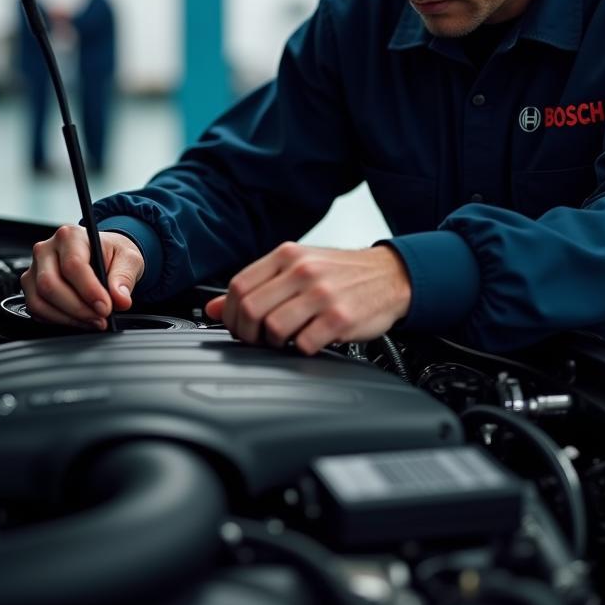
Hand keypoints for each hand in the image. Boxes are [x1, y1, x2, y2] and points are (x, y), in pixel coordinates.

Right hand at [20, 225, 143, 329]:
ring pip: (39, 301)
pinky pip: (37, 311)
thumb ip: (124, 277)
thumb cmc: (113, 253)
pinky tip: (80, 319)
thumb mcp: (129, 258)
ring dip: (68, 318)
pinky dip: (59, 321)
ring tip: (93, 321)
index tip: (106, 307)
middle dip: (78, 309)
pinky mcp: (31, 288)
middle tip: (101, 318)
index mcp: (70, 236)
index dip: (89, 290)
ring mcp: (34, 269)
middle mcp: (46, 250)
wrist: (103, 255)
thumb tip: (120, 299)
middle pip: (50, 285)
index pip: (73, 265)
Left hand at [205, 243, 410, 354]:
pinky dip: (301, 349)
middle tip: (256, 340)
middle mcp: (302, 271)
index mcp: (287, 255)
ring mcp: (321, 294)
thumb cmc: (341, 273)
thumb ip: (257, 284)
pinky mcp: (340, 318)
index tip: (235, 326)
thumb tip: (213, 308)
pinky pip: (305, 344)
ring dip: (273, 344)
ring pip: (274, 328)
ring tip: (284, 341)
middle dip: (246, 333)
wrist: (391, 275)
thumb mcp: (297, 266)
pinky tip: (308, 342)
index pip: (238, 286)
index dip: (228, 313)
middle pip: (250, 309)